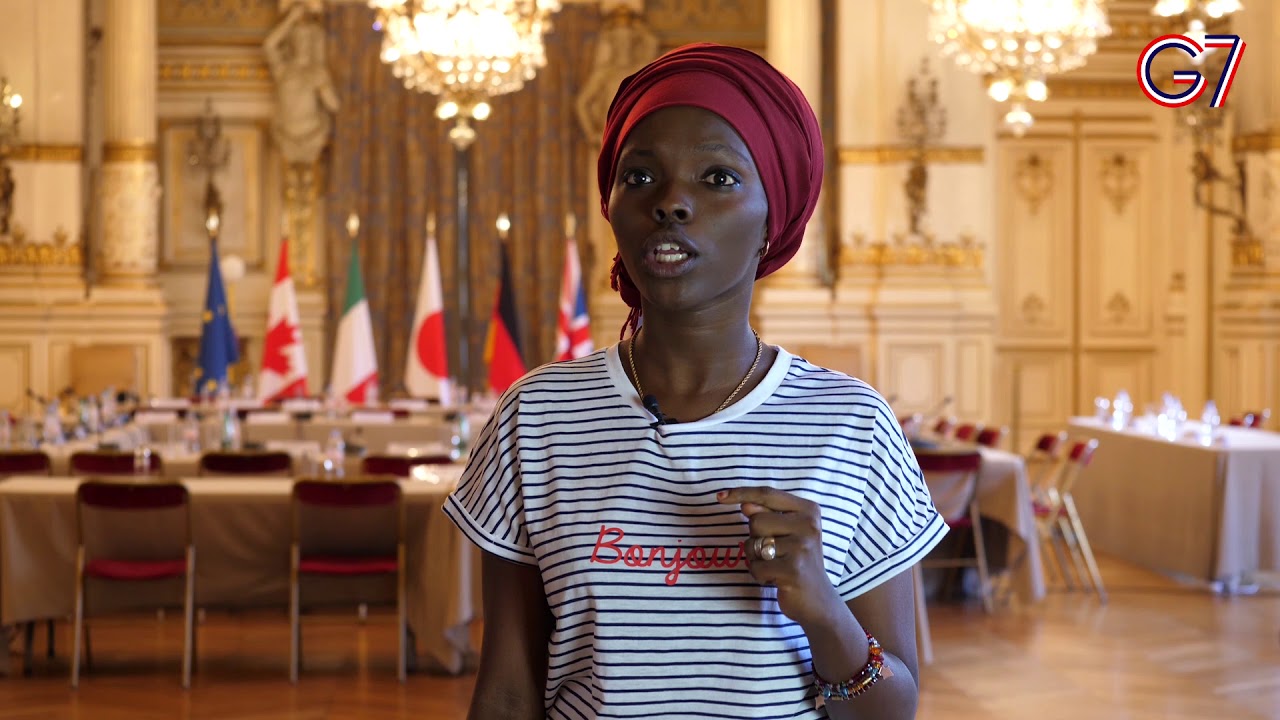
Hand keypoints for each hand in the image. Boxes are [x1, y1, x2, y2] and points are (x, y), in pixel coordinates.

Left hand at [717, 487, 845, 628]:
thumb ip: (767, 515)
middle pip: (755, 520)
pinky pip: (755, 566)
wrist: (818, 601)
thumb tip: (745, 504)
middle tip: (775, 553)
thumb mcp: (787, 533)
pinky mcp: (793, 570)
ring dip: (756, 558)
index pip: (768, 494)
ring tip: (776, 565)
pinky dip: (759, 575)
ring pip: (753, 544)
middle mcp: (808, 525)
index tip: (719, 496)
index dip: (741, 493)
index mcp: (808, 510)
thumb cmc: (798, 561)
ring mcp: (802, 547)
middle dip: (755, 538)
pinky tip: (776, 579)